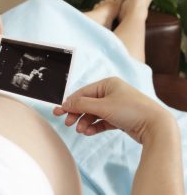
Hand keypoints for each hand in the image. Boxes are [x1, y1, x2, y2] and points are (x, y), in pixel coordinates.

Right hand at [53, 77, 173, 142]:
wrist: (155, 126)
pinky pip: (101, 121)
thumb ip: (81, 104)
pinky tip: (88, 132)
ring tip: (80, 131)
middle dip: (77, 114)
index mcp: (108, 84)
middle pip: (87, 103)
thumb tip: (65, 103)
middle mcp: (111, 93)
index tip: (59, 111)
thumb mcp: (103, 106)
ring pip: (94, 114)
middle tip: (67, 123)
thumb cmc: (130, 110)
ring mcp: (115, 106)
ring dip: (85, 122)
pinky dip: (94, 126)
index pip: (83, 92)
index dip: (71, 102)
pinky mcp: (119, 118)